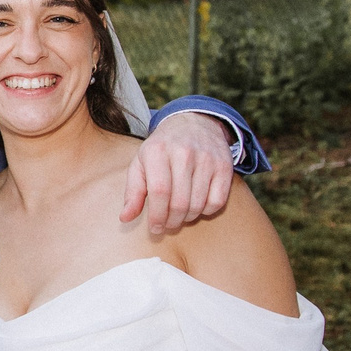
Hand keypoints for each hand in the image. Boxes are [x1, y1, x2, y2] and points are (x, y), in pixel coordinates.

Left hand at [121, 112, 237, 233]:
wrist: (194, 123)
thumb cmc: (162, 149)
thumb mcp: (141, 163)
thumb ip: (133, 192)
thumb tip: (125, 218)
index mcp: (158, 152)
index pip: (159, 192)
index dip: (157, 216)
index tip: (155, 228)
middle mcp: (183, 153)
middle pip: (180, 202)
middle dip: (172, 221)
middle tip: (167, 225)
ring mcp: (207, 159)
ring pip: (198, 205)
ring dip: (188, 218)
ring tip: (180, 215)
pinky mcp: (224, 166)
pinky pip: (217, 201)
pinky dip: (207, 211)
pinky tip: (198, 205)